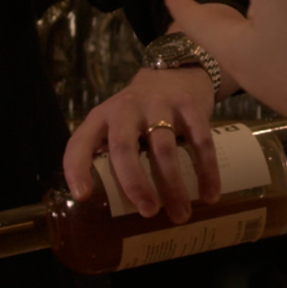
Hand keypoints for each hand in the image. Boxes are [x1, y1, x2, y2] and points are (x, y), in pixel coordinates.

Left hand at [63, 65, 218, 221]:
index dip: (77, 169)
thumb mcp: (118, 123)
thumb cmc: (141, 112)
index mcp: (102, 117)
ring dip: (172, 185)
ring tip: (180, 215)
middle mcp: (126, 108)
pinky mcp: (189, 104)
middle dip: (134, 183)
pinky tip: (210, 194)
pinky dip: (206, 170)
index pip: (80, 142)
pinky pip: (200, 140)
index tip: (84, 197)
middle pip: (123, 147)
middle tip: (148, 212)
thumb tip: (113, 208)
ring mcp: (159, 104)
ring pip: (163, 148)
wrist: (177, 72)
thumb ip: (111, 154)